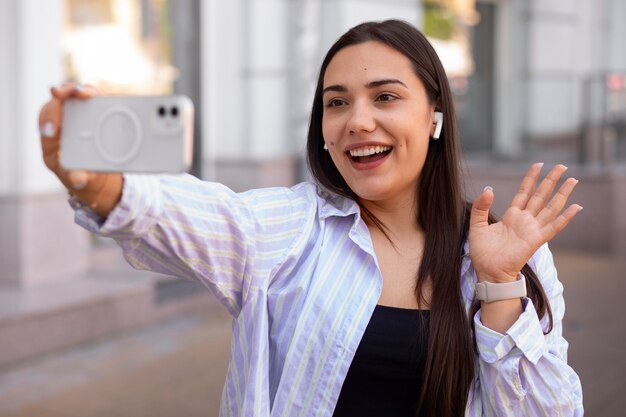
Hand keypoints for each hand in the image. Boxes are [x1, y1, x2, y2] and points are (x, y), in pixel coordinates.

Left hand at [38, 83, 121, 216]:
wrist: (98, 176)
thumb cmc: (83, 177)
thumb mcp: (80, 181)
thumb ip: (80, 178)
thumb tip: (80, 179)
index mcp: (52, 140)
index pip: (45, 121)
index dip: (49, 119)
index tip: (55, 127)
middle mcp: (63, 124)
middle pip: (58, 101)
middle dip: (64, 94)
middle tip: (75, 95)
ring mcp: (79, 117)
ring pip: (75, 96)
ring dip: (81, 91)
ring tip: (88, 94)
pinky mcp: (95, 115)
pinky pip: (94, 100)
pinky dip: (97, 97)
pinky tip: (104, 98)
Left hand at [469, 163, 581, 282]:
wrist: (487, 271)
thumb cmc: (482, 253)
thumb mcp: (476, 225)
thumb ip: (480, 207)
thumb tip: (488, 189)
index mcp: (511, 216)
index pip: (524, 193)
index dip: (531, 179)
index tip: (538, 165)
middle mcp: (524, 220)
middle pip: (541, 196)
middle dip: (551, 181)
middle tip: (562, 166)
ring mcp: (531, 229)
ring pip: (550, 207)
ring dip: (562, 194)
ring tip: (573, 180)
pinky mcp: (535, 240)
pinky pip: (553, 227)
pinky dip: (565, 217)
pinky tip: (576, 207)